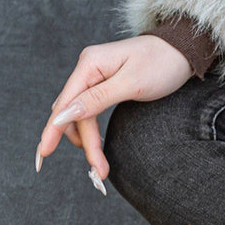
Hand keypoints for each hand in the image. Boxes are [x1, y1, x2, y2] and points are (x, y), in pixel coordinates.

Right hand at [36, 36, 192, 188]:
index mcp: (90, 64)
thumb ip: (97, 99)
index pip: (65, 103)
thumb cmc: (161, 63)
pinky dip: (92, 131)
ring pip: (82, 116)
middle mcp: (87, 68)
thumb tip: (64, 114)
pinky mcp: (104, 84)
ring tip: (101, 168)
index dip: (52, 131)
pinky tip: (98, 146)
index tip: (43, 154)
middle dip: (84, 144)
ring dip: (89, 142)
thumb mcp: (132, 84)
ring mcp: (95, 76)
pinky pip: (90, 112)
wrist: (182, 50)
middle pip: (74, 114)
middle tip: (99, 173)